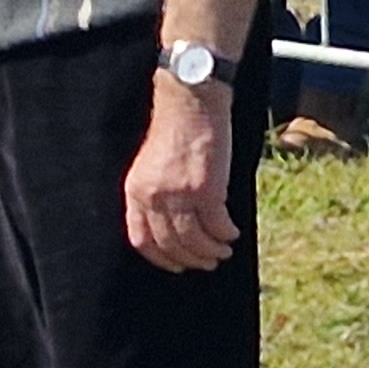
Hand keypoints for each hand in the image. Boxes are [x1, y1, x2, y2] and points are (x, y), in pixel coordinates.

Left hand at [122, 78, 240, 270]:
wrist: (190, 102)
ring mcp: (180, 194)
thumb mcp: (150, 165)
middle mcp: (154, 196)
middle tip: (208, 261)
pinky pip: (218, 226)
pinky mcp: (207, 190)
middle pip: (170, 244)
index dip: (161, 259)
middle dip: (192, 259)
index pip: (141, 239)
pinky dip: (226, 234)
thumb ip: (154, 193)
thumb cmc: (174, 130)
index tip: (177, 265)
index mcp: (135, 190)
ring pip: (195, 240)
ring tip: (223, 250)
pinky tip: (233, 233)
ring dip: (212, 251)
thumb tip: (171, 226)